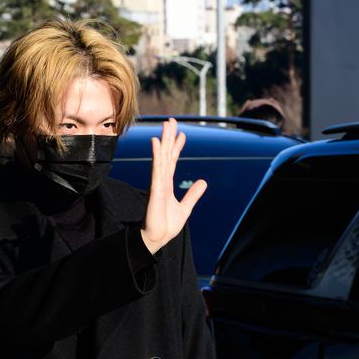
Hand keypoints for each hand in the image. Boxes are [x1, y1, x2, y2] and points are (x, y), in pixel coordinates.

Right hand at [141, 117, 206, 253]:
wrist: (157, 237)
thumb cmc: (166, 225)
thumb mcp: (185, 208)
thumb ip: (193, 194)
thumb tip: (203, 182)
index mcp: (167, 185)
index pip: (173, 162)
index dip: (178, 148)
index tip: (182, 135)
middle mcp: (161, 181)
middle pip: (167, 155)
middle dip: (170, 137)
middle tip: (172, 121)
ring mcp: (157, 183)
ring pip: (162, 157)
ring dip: (164, 140)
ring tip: (167, 125)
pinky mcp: (155, 189)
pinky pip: (157, 169)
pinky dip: (158, 155)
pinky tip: (157, 142)